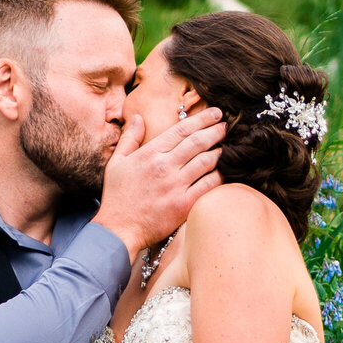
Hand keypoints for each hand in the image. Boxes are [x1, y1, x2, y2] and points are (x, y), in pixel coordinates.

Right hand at [94, 106, 224, 255]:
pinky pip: (208, 185)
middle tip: (225, 126)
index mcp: (150, 153)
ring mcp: (175, 185)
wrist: (118, 229)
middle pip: (197, 142)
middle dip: (215, 131)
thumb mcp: (117, 162)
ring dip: (218, 152)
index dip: (202, 119)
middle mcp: (164, 166)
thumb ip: (130, 138)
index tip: (215, 113)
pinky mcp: (184, 204)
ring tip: (225, 148)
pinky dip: (218, 176)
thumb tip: (138, 117)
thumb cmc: (117, 196)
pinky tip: (222, 172)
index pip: (181, 130)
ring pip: (206, 161)